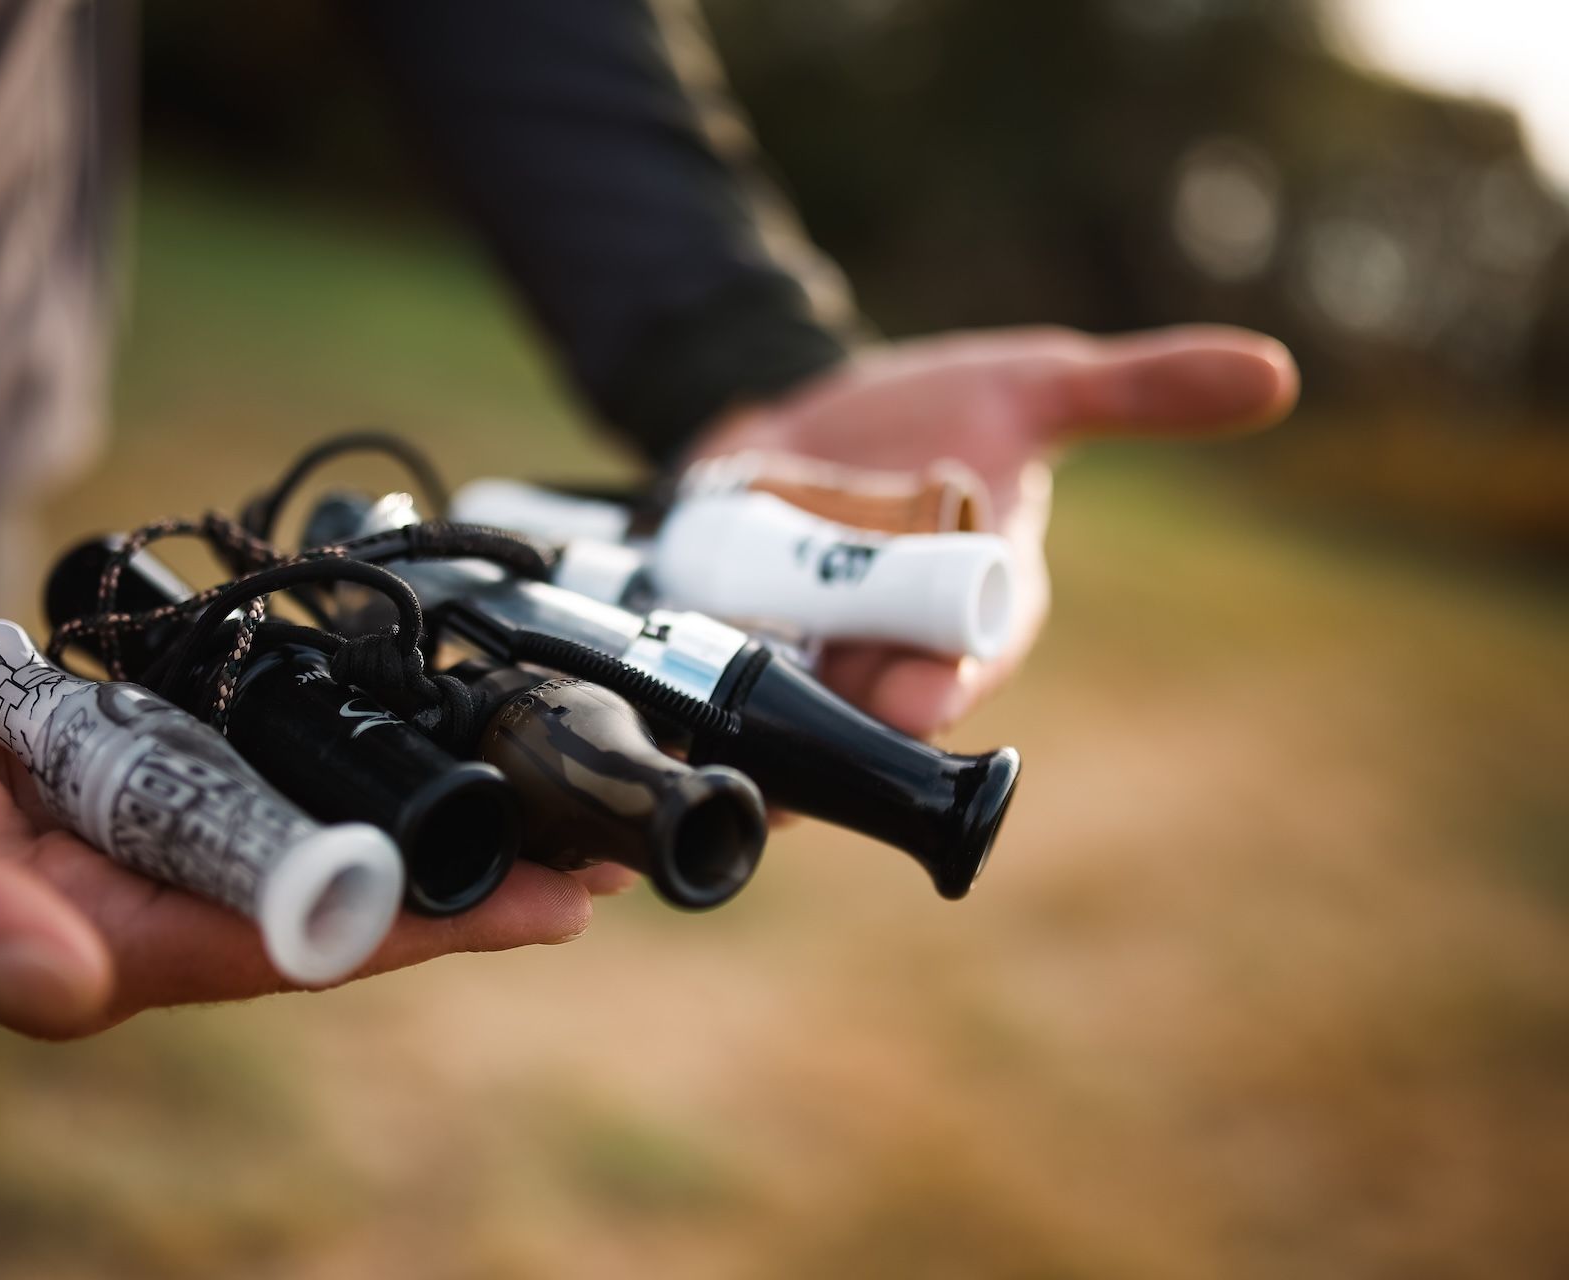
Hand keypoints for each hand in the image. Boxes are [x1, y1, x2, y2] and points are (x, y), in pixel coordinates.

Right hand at [0, 623, 601, 1037]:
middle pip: (330, 893)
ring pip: (304, 827)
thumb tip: (76, 987)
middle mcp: (124, 898)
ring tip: (538, 789)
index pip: (289, 943)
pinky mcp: (112, 767)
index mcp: (80, 942)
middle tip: (600, 847)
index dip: (426, 930)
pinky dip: (333, 752)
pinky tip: (402, 737)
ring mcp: (124, 830)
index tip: (552, 907)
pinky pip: (246, 764)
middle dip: (464, 879)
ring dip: (420, 812)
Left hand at [688, 324, 1298, 736]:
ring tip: (723, 732)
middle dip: (846, 717)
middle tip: (807, 707)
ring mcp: (819, 664)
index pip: (977, 656)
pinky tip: (664, 724)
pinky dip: (699, 719)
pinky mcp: (743, 660)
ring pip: (797, 724)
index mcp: (980, 605)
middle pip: (878, 706)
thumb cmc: (937, 409)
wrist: (805, 408)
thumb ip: (1140, 390)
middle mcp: (903, 651)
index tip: (924, 697)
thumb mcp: (1030, 385)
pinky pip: (724, 710)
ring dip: (764, 733)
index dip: (952, 680)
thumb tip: (1275, 372)